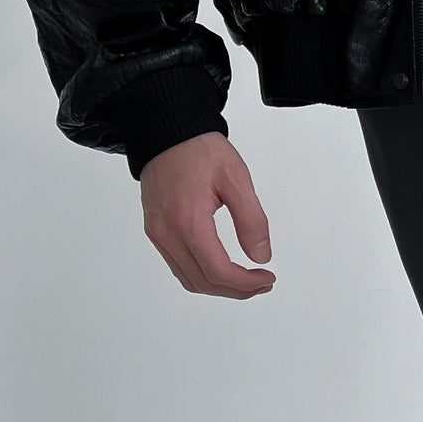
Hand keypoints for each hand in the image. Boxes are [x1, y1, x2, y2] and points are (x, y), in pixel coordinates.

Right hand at [138, 132, 275, 297]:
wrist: (166, 132)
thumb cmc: (199, 150)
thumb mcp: (236, 180)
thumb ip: (252, 221)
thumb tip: (261, 256)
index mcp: (188, 220)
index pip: (218, 271)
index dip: (246, 283)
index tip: (267, 278)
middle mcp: (168, 232)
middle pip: (203, 281)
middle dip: (236, 290)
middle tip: (261, 282)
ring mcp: (158, 234)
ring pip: (189, 279)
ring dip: (219, 286)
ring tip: (245, 280)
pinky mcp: (155, 231)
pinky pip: (178, 266)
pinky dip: (202, 275)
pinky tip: (221, 268)